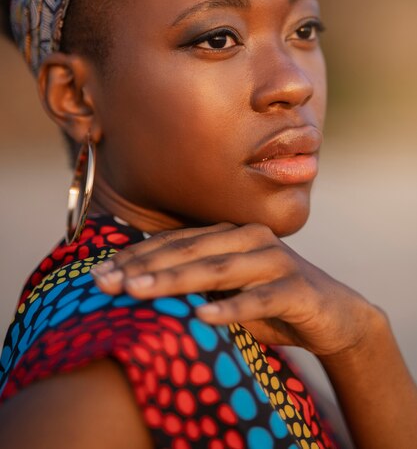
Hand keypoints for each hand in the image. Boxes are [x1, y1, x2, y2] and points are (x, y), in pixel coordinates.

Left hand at [91, 221, 378, 355]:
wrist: (333, 315)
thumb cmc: (269, 300)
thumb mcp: (229, 289)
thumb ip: (196, 282)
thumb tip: (137, 286)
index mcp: (230, 234)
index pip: (176, 241)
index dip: (138, 256)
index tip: (100, 274)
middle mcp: (250, 238)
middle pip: (191, 250)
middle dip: (145, 266)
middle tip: (107, 282)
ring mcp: (275, 259)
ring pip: (219, 269)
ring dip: (177, 280)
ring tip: (139, 292)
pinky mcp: (297, 288)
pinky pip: (260, 298)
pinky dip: (233, 308)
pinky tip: (204, 317)